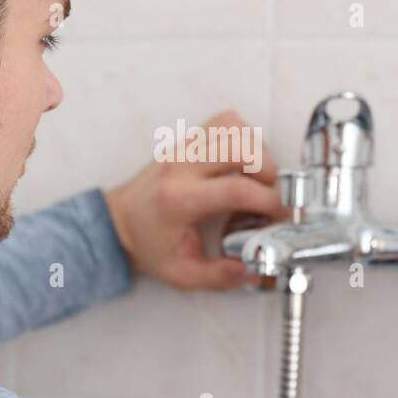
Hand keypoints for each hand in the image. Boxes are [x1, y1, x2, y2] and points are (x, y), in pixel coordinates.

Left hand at [101, 110, 288, 290]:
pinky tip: (243, 160)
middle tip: (271, 194)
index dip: (268, 201)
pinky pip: (224, 121)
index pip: (236, 189)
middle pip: (240, 148)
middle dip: (268, 171)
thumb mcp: (181, 273)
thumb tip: (255, 270)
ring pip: (234, 128)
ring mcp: (183, 148)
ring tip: (257, 178)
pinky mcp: (186, 140)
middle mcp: (181, 166)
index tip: (280, 214)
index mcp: (180, 200)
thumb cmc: (148, 244)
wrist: (117, 223)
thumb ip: (220, 276)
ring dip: (257, 151)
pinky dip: (242, 135)